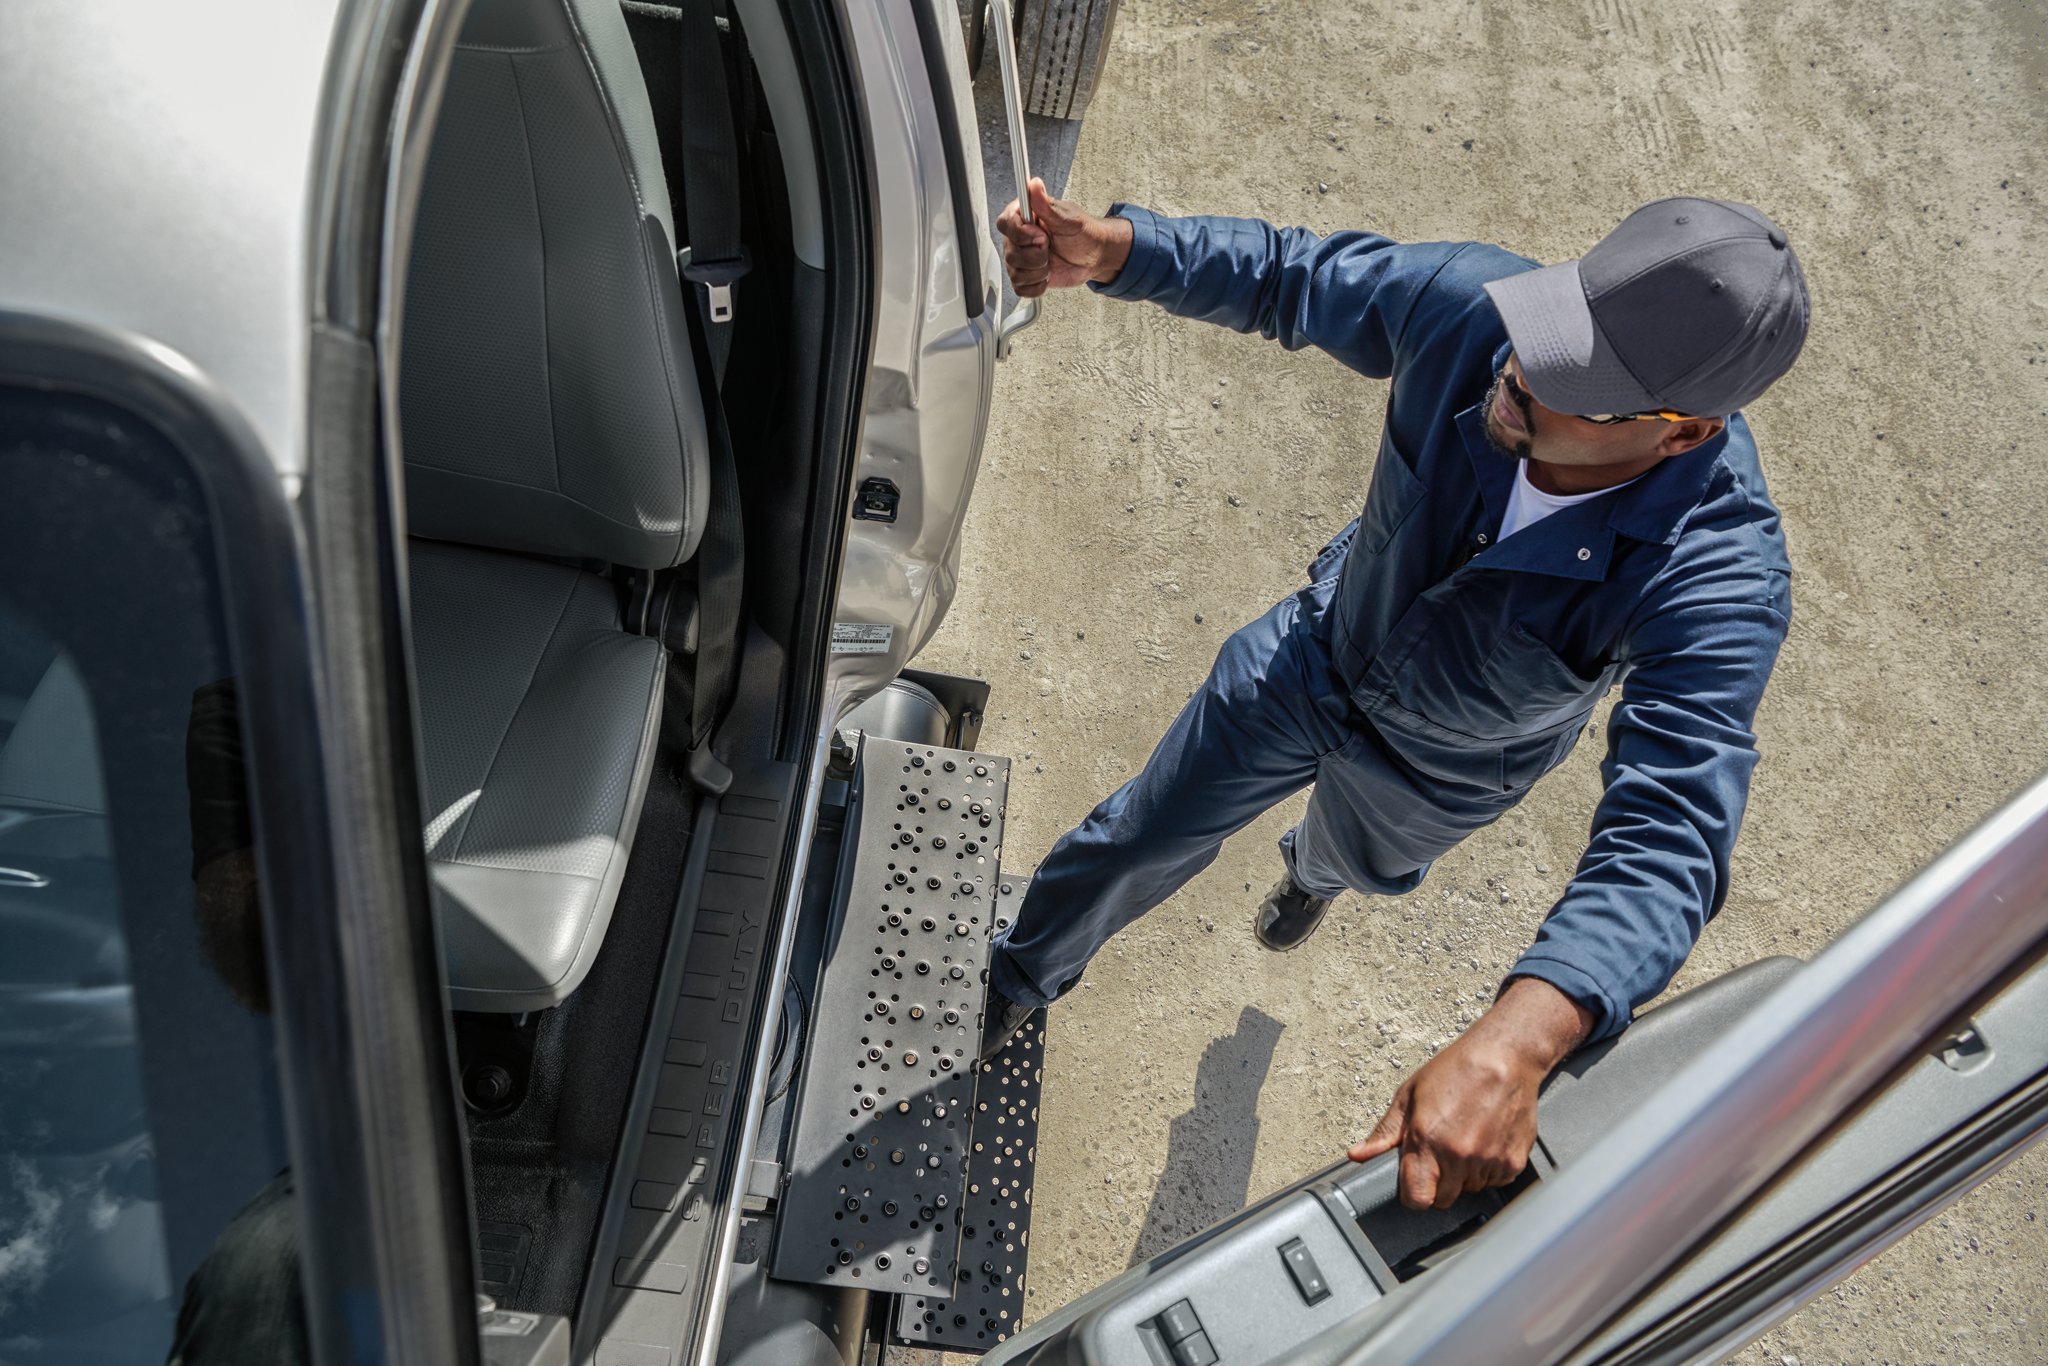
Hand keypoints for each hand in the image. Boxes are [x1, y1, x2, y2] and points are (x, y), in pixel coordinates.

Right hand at [995, 178, 1133, 296]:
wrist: (1094, 255)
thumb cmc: (1083, 233)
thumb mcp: (1067, 217)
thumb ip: (1046, 204)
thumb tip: (1034, 184)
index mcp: (1024, 216)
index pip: (1005, 224)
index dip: (1022, 234)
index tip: (1041, 235)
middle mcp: (1018, 237)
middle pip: (1010, 253)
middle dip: (1036, 256)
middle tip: (1051, 247)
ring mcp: (1020, 258)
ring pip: (1015, 272)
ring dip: (1039, 271)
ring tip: (1051, 261)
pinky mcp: (1025, 276)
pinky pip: (1020, 288)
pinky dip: (1037, 286)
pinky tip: (1047, 275)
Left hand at [1348, 977, 1593, 1209]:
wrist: (1504, 1058)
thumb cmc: (1456, 1070)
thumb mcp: (1409, 1095)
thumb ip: (1384, 1132)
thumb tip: (1357, 1155)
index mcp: (1428, 1141)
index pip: (1416, 1199)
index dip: (1413, 1195)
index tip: (1414, 1183)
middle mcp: (1459, 1156)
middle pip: (1444, 1200)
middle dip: (1438, 1184)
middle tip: (1440, 1154)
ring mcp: (1489, 1162)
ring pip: (1470, 1191)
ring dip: (1465, 1176)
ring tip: (1466, 1140)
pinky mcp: (1514, 1162)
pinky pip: (1496, 1182)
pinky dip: (1490, 1169)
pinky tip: (1486, 1141)